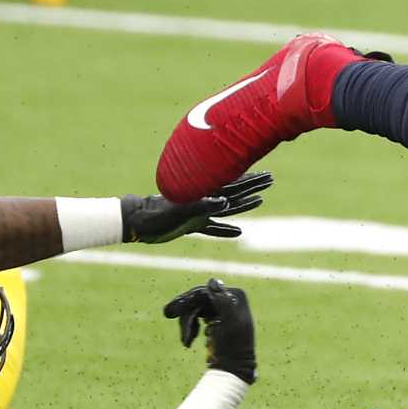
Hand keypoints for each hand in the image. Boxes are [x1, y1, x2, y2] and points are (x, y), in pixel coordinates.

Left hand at [122, 172, 270, 243]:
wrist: (137, 222)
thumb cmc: (156, 214)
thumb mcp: (180, 209)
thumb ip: (202, 205)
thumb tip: (225, 201)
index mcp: (204, 192)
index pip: (233, 184)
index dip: (251, 180)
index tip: (267, 176)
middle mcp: (204, 200)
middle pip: (234, 192)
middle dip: (252, 186)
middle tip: (270, 179)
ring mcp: (199, 212)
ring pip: (227, 208)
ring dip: (243, 205)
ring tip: (259, 201)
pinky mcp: (192, 224)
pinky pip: (213, 227)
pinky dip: (226, 230)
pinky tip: (238, 232)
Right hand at [163, 278, 257, 382]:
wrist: (233, 368)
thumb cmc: (233, 347)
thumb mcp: (229, 323)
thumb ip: (222, 301)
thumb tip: (212, 280)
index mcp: (236, 296)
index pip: (206, 291)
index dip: (188, 299)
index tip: (171, 310)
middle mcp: (230, 299)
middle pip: (199, 299)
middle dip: (185, 311)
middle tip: (166, 314)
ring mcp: (223, 309)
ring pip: (196, 309)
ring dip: (187, 324)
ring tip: (186, 341)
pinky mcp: (216, 320)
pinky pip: (197, 318)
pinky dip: (191, 328)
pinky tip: (189, 341)